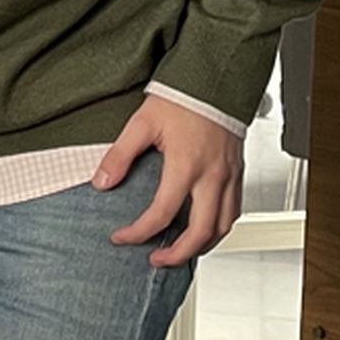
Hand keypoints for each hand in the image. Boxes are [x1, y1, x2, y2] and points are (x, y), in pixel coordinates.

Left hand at [98, 96, 244, 266]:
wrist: (216, 79)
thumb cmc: (182, 98)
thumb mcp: (141, 124)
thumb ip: (120, 156)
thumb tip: (101, 183)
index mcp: (186, 165)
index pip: (161, 214)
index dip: (138, 233)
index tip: (121, 237)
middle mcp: (213, 176)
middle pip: (200, 233)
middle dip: (176, 254)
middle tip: (155, 260)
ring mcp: (230, 176)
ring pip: (223, 227)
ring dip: (202, 246)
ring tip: (179, 251)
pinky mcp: (238, 172)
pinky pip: (235, 211)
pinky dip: (219, 228)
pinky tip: (204, 229)